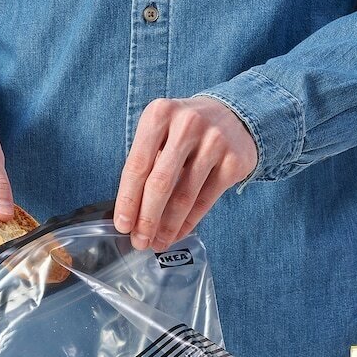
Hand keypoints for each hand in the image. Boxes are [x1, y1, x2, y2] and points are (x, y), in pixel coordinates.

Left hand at [114, 97, 256, 251]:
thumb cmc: (186, 130)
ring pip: (185, 196)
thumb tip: (130, 212)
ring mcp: (214, 142)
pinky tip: (178, 233)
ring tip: (158, 242)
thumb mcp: (161, 131)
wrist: (233, 116)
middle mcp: (187, 124)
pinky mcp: (234, 161)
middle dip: (147, 218)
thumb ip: (146, 162)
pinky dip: (189, 222)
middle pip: (160, 182)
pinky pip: (206, 199)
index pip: (137, 165)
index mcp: (160, 114)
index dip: (127, 199)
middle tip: (140, 241)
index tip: (123, 225)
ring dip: (168, 226)